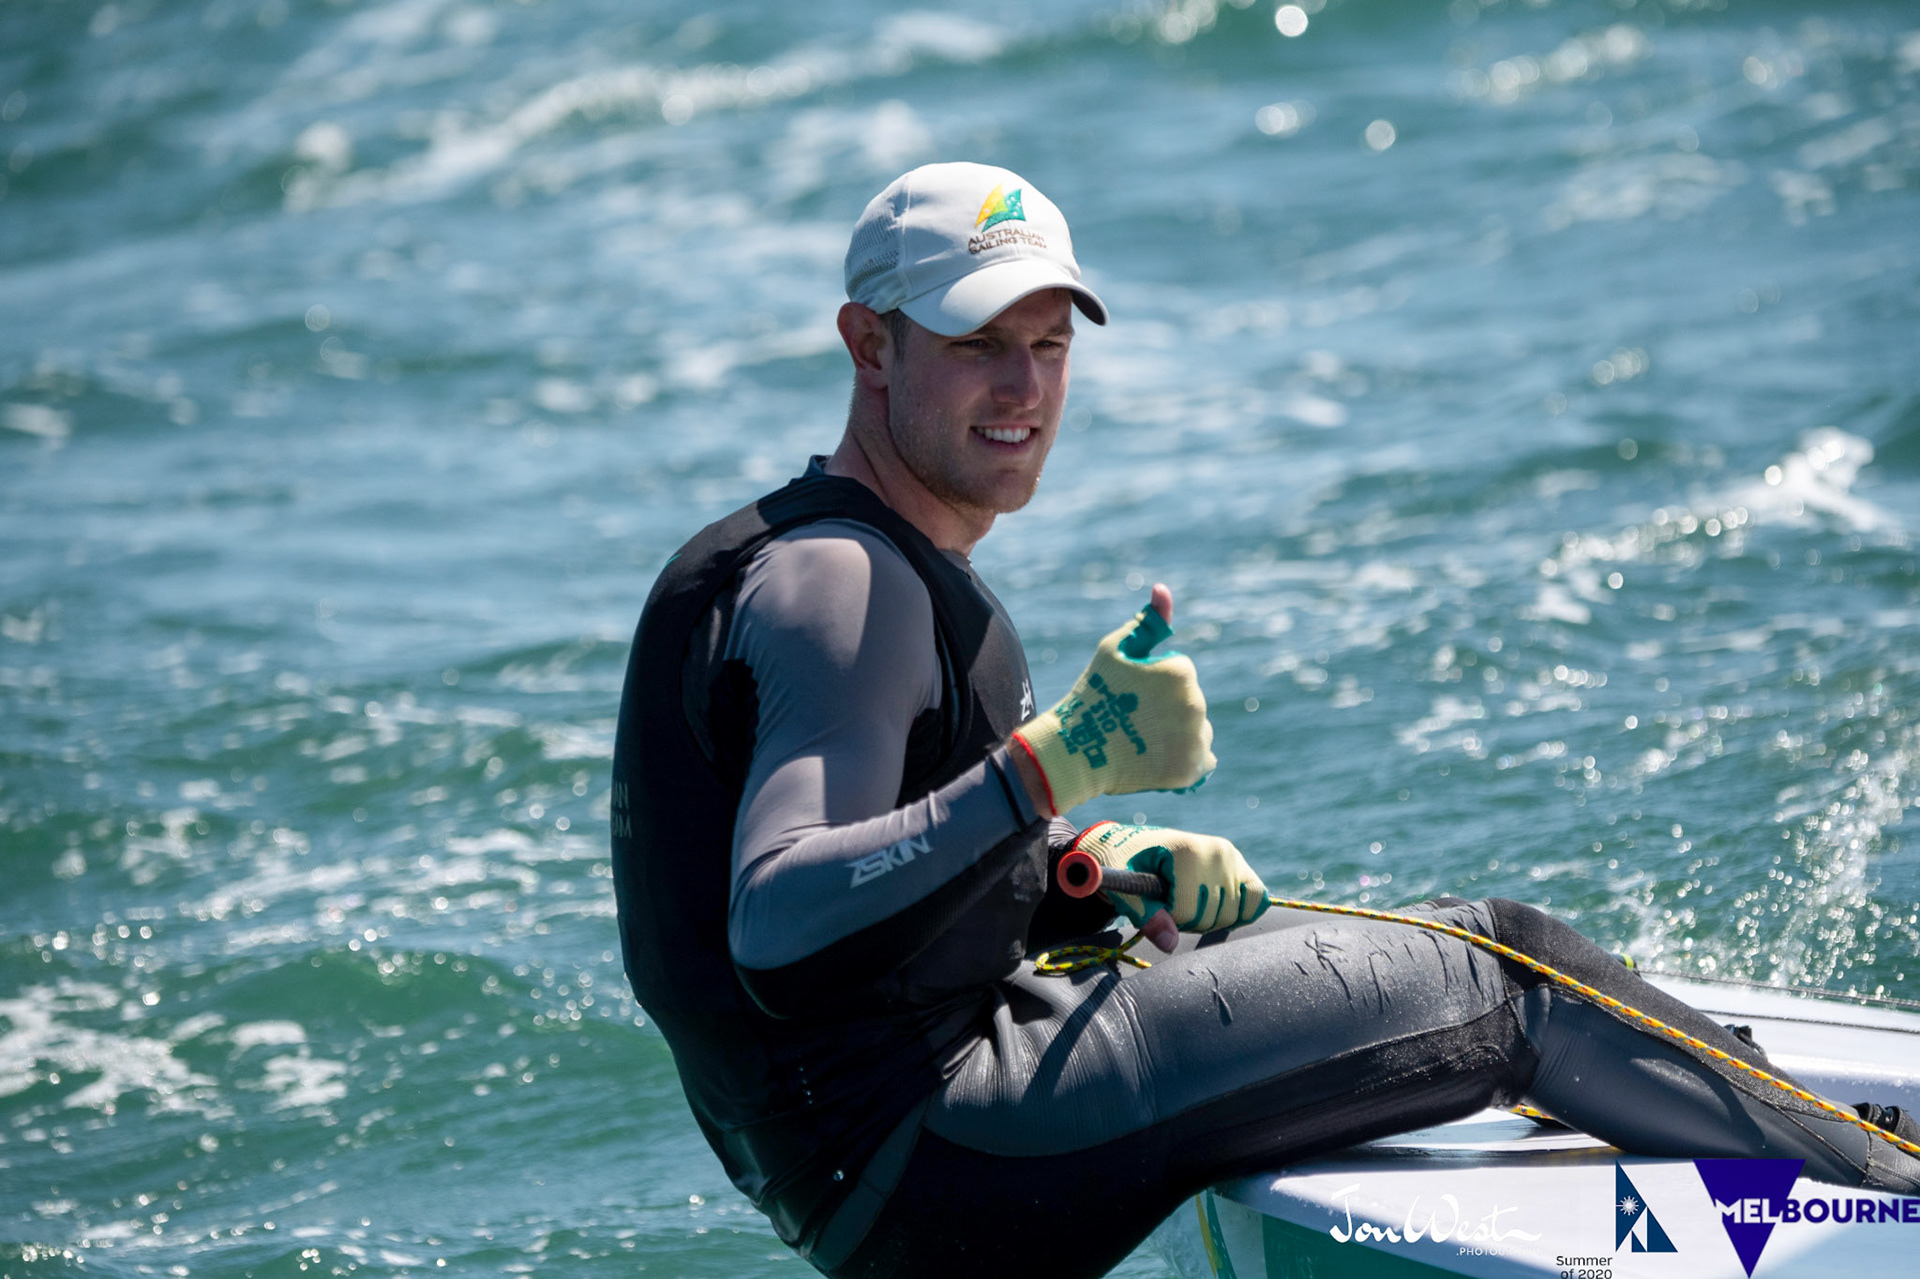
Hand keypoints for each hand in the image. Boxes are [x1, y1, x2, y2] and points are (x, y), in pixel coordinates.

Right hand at [1010, 584, 1215, 815]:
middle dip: (1167, 707)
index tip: (1130, 694)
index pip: (1180, 673)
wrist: (1076, 750)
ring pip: (1198, 730)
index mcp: (1181, 672)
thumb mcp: (1115, 649)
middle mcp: (1195, 704)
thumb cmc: (1093, 695)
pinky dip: (1186, 760)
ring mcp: (1195, 739)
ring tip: (1143, 739)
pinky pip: (1203, 760)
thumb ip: (1147, 622)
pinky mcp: (1191, 770)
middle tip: (1133, 719)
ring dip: (1179, 733)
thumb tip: (1164, 588)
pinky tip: (1160, 758)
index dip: (1152, 682)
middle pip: (1190, 702)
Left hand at [1072, 821, 1268, 945]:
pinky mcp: (1240, 864)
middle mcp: (1216, 851)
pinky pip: (1257, 898)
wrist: (1136, 846)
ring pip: (1233, 914)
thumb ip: (1148, 917)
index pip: (1187, 912)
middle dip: (1189, 920)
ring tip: (1190, 900)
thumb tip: (1170, 945)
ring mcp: (1231, 857)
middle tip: (1172, 901)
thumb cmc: (1128, 867)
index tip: (1155, 900)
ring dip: (1211, 919)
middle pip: (1212, 916)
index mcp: (1186, 853)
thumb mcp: (1128, 891)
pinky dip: (1241, 910)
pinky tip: (1218, 905)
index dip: (1168, 917)